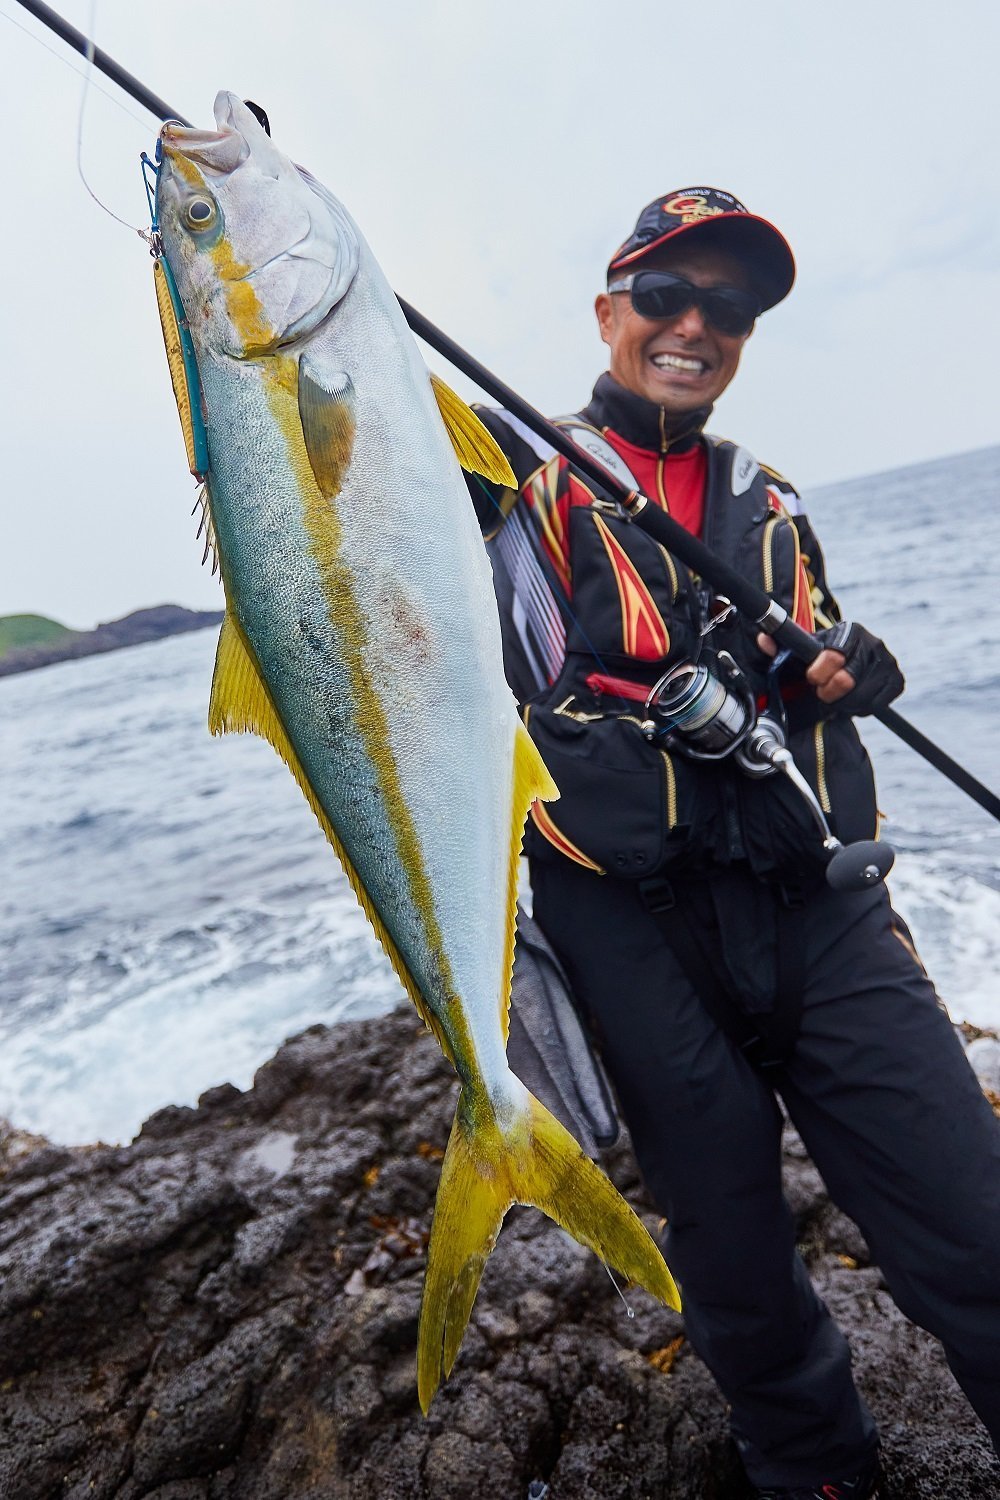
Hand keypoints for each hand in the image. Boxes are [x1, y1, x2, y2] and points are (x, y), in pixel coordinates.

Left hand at [756, 621, 903, 714]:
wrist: (845, 664)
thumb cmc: (817, 659)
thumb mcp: (797, 652)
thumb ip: (779, 647)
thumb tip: (763, 640)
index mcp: (849, 630)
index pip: (833, 657)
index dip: (818, 674)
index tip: (812, 677)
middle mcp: (873, 643)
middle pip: (847, 681)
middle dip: (829, 692)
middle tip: (823, 691)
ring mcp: (888, 661)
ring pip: (862, 696)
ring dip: (843, 703)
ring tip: (836, 696)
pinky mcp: (897, 680)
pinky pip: (877, 704)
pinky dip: (862, 708)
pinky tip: (853, 699)